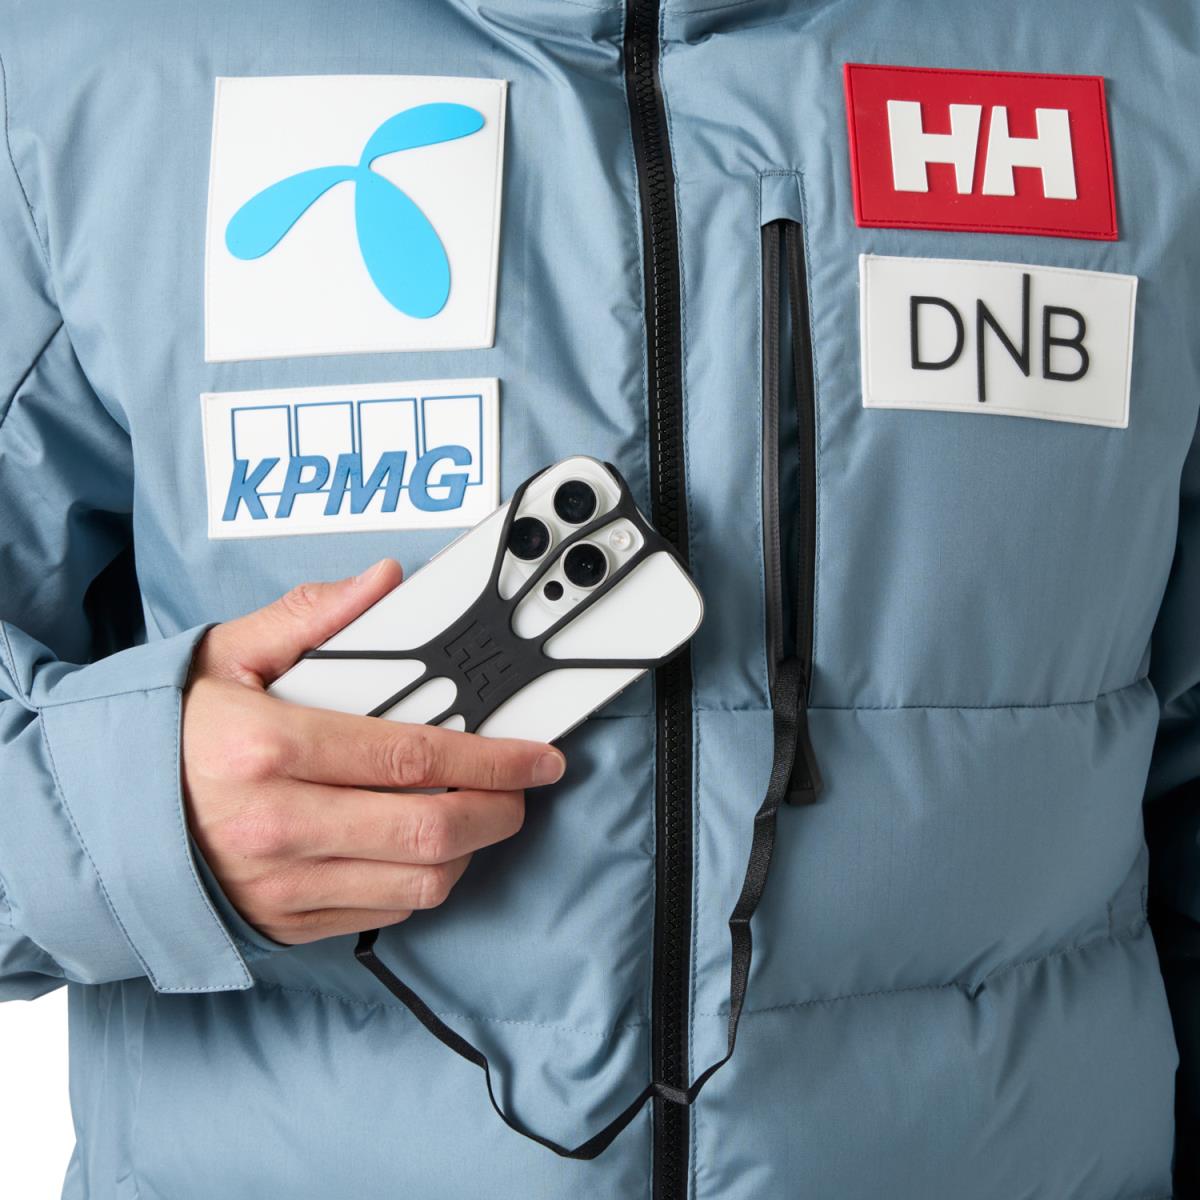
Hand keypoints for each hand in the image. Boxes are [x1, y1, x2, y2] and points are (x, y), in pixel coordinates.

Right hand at [181, 560, 565, 944]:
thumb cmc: (169, 733)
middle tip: (522, 788)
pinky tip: (426, 847)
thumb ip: (310, 616)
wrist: (97, 818)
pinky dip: (423, 882)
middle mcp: (278, 825)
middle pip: (431, 829)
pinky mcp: (285, 921)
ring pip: (418, 882)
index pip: (415, 757)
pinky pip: (385, 913)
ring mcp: (282, 883)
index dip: (494, 758)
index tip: (538, 756)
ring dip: (470, 849)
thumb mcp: (227, 655)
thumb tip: (382, 581)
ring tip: (478, 814)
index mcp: (269, 750)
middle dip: (500, 810)